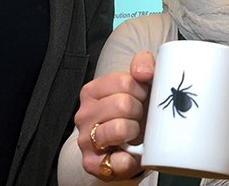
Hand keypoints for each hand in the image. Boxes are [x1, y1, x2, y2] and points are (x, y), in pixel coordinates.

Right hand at [74, 51, 154, 180]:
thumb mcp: (142, 83)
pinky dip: (130, 159)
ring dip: (134, 131)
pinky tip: (131, 153)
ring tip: (134, 132)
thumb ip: (144, 64)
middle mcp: (84, 114)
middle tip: (138, 117)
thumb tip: (144, 71)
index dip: (142, 90)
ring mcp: (85, 139)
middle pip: (123, 104)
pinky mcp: (91, 163)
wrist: (133, 144)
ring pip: (119, 128)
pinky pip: (117, 161)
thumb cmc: (136, 111)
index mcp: (92, 91)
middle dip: (139, 111)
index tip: (141, 97)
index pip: (124, 81)